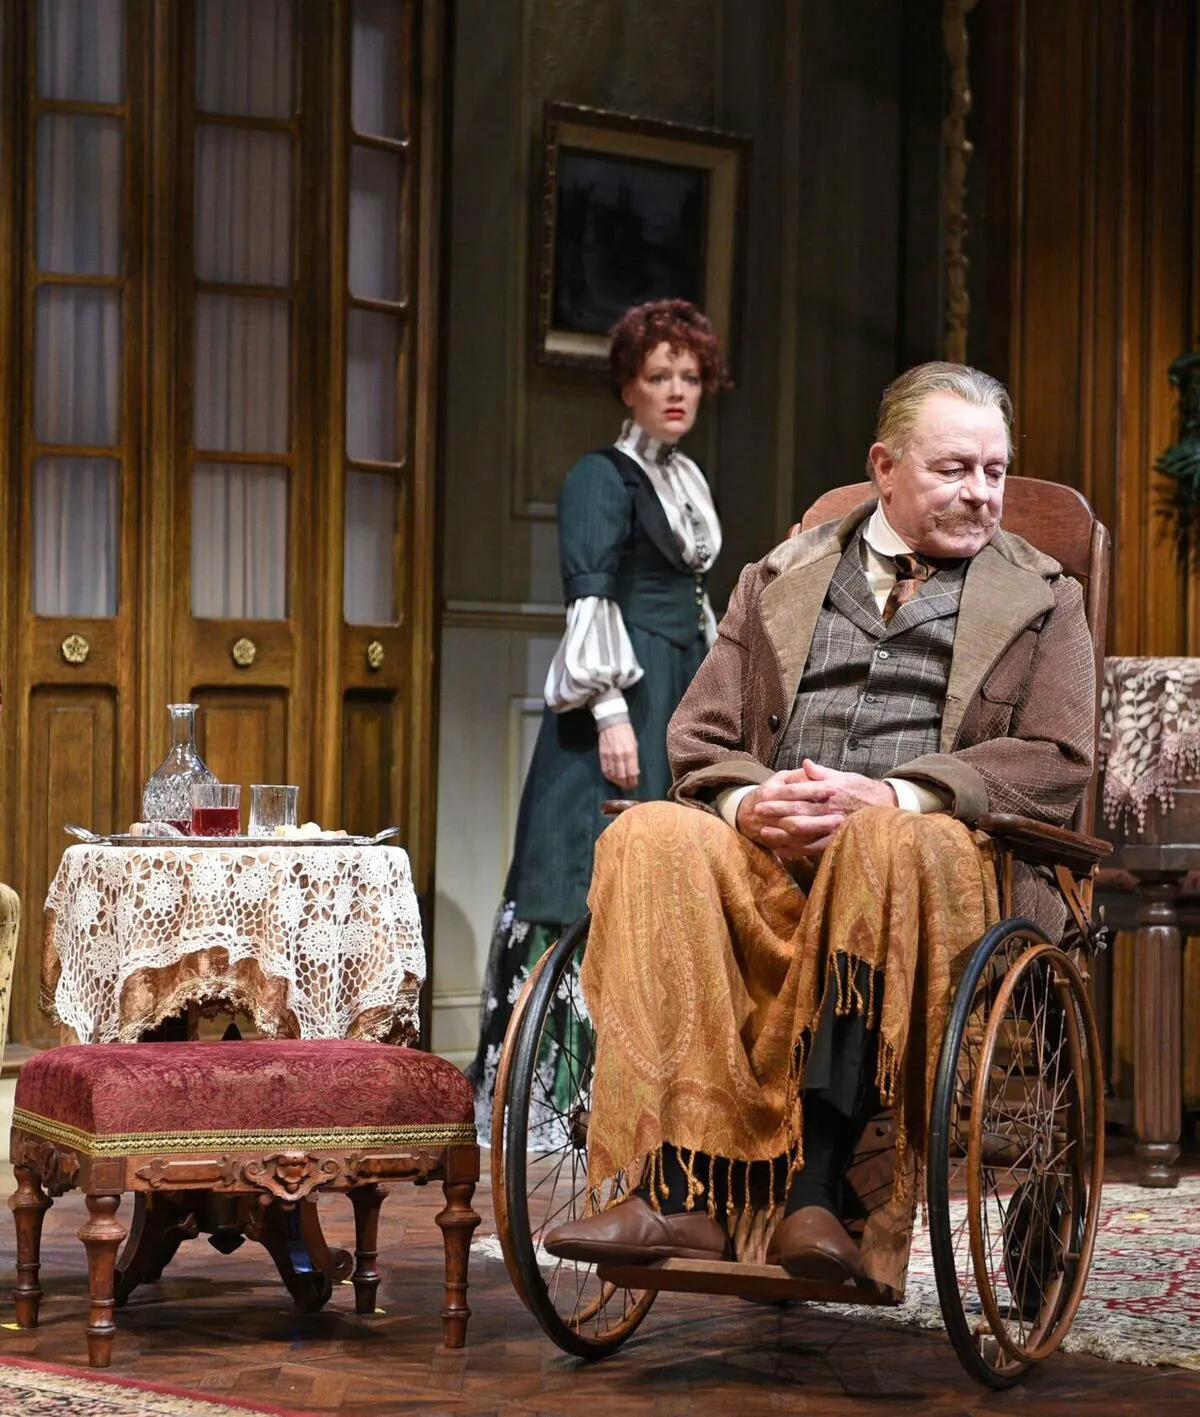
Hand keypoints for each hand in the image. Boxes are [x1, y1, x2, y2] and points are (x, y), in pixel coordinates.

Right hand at [598, 722, 639, 791]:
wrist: (612, 722)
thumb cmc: (626, 733)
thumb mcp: (634, 745)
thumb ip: (634, 759)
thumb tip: (635, 773)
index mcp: (630, 752)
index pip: (632, 772)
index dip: (633, 782)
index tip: (634, 785)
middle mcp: (619, 755)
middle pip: (622, 776)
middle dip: (625, 784)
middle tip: (628, 786)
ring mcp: (609, 756)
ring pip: (613, 775)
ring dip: (617, 782)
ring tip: (621, 783)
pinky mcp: (602, 755)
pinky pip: (605, 770)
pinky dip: (609, 776)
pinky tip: (613, 778)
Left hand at [735, 759, 895, 858]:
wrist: (888, 808)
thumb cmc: (864, 790)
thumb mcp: (845, 776)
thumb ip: (822, 772)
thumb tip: (804, 763)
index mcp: (830, 790)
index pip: (800, 791)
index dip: (780, 793)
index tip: (763, 794)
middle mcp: (830, 808)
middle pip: (798, 810)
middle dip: (775, 811)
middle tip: (757, 811)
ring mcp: (833, 826)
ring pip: (803, 832)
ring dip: (781, 833)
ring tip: (763, 832)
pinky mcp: (836, 841)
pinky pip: (812, 849)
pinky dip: (795, 850)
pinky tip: (781, 850)